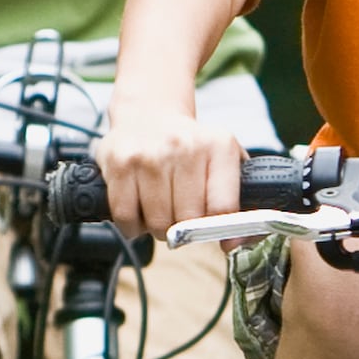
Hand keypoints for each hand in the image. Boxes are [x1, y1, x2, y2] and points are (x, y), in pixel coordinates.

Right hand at [96, 91, 240, 240]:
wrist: (149, 115)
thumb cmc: (190, 149)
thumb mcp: (224, 162)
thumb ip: (238, 203)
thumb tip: (233, 244)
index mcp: (219, 146)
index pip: (223, 207)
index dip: (219, 230)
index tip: (217, 237)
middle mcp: (185, 146)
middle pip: (188, 220)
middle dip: (184, 229)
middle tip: (181, 217)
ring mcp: (150, 154)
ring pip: (157, 223)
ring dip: (157, 228)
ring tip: (159, 210)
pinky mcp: (120, 163)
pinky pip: (126, 216)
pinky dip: (132, 226)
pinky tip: (138, 211)